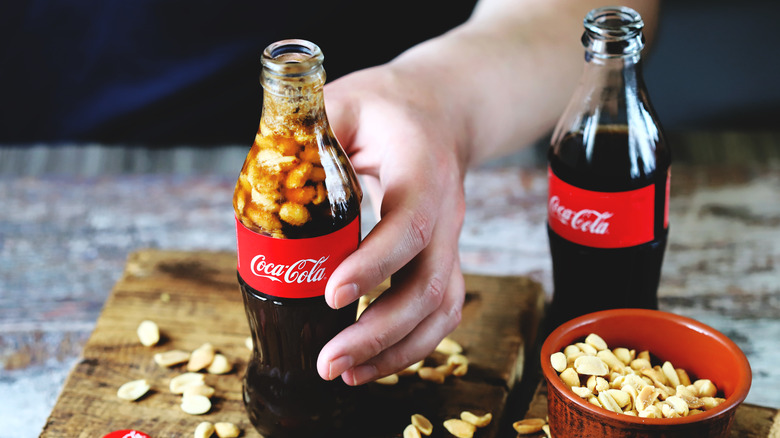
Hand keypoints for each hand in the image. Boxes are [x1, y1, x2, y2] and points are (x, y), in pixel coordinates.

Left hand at [316, 65, 467, 384]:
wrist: (440, 112)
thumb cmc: (387, 108)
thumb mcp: (344, 100)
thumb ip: (305, 130)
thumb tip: (262, 177)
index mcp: (422, 169)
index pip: (408, 224)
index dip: (375, 264)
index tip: (331, 293)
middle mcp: (445, 212)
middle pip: (430, 284)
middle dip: (380, 331)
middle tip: (328, 361)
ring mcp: (449, 240)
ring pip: (441, 309)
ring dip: (396, 350)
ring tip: (345, 373)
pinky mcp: (442, 259)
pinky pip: (439, 313)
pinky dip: (408, 346)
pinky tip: (369, 363)